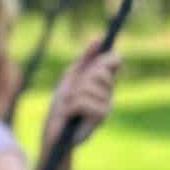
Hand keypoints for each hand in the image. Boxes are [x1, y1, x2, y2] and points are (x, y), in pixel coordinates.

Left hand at [43, 37, 121, 151]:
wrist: (54, 131)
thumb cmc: (62, 105)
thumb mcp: (71, 77)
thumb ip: (85, 60)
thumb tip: (99, 38)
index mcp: (103, 82)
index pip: (114, 60)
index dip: (105, 58)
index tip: (92, 62)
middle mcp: (109, 93)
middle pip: (99, 71)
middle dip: (80, 80)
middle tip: (72, 94)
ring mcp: (107, 105)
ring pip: (88, 86)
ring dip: (71, 96)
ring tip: (69, 106)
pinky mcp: (101, 117)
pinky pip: (83, 100)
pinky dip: (70, 107)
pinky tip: (70, 116)